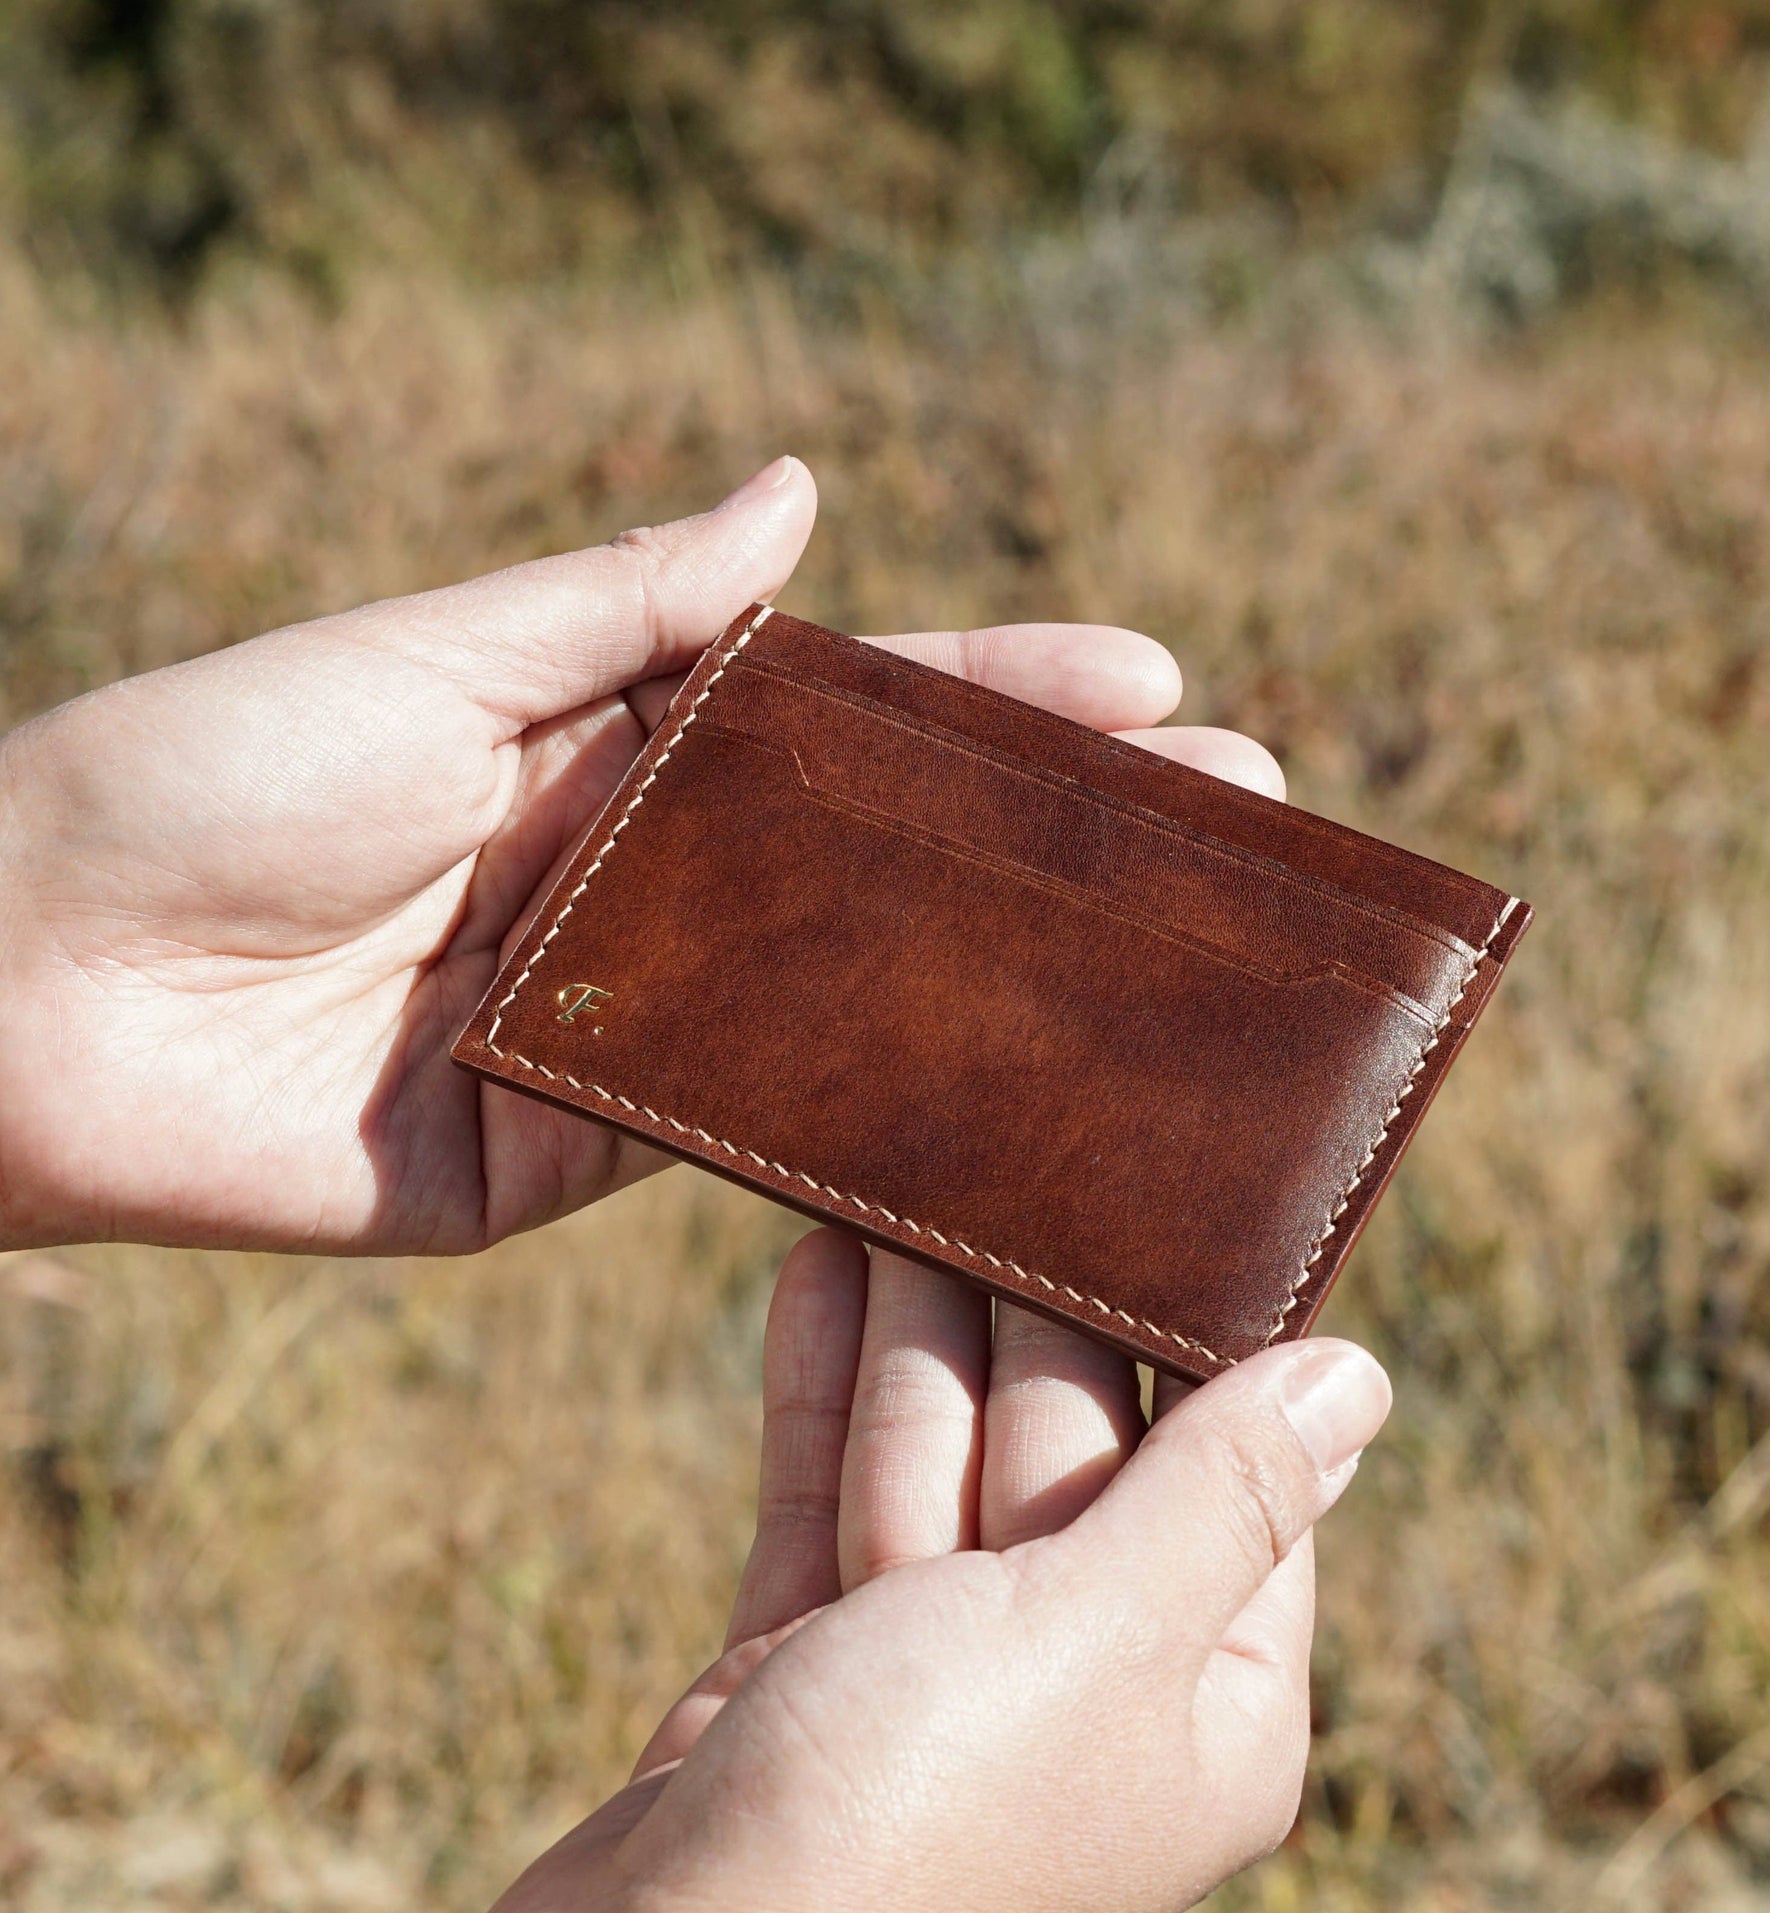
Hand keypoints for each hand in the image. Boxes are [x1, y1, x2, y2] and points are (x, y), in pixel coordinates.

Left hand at [0, 457, 1278, 1251]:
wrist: (32, 1002)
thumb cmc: (209, 781)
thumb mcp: (435, 660)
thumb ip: (629, 607)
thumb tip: (801, 491)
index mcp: (618, 745)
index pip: (852, 716)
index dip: (999, 700)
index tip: (1152, 690)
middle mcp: (653, 882)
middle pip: (886, 858)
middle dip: (1057, 841)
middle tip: (1236, 822)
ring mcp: (637, 1024)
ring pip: (853, 999)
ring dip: (1008, 985)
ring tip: (1177, 971)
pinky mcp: (591, 1153)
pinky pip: (758, 1137)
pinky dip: (879, 1126)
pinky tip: (1017, 1115)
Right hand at [470, 1235, 1393, 1912]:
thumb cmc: (909, 1816)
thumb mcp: (1097, 1630)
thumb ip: (1222, 1493)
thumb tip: (1361, 1378)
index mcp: (1206, 1703)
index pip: (1227, 1471)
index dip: (1180, 1336)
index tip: (1151, 1202)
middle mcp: (1087, 1691)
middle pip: (1068, 1449)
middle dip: (1017, 1316)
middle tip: (982, 1157)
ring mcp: (940, 1678)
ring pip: (941, 1458)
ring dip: (912, 1330)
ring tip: (884, 1186)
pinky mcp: (813, 1666)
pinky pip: (833, 1495)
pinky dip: (827, 1391)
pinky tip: (817, 1272)